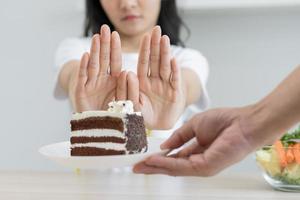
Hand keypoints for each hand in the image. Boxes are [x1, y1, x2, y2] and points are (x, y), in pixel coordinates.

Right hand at [69, 25, 121, 111]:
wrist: (98, 128)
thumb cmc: (113, 115)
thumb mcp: (124, 102)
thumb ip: (126, 89)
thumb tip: (127, 72)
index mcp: (114, 81)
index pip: (115, 61)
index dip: (114, 48)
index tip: (116, 35)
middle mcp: (102, 80)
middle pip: (103, 59)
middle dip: (104, 44)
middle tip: (105, 28)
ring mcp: (91, 84)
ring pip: (93, 65)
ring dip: (94, 51)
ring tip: (96, 38)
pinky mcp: (81, 92)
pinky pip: (83, 78)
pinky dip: (84, 67)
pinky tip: (85, 55)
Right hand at [134, 106, 265, 175]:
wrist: (243, 122)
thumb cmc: (225, 121)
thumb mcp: (194, 126)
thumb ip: (179, 137)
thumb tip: (165, 146)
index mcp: (197, 151)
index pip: (174, 158)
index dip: (159, 158)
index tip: (144, 158)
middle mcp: (198, 161)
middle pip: (171, 166)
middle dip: (153, 167)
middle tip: (137, 167)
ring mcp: (202, 166)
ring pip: (174, 169)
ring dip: (156, 166)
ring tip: (141, 165)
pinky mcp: (206, 167)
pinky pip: (181, 166)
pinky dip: (166, 163)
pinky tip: (154, 160)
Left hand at [136, 26, 185, 128]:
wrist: (160, 124)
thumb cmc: (144, 115)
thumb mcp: (133, 105)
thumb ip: (129, 91)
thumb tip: (127, 72)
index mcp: (142, 82)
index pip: (143, 63)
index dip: (144, 50)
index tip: (145, 36)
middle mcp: (154, 81)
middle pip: (155, 61)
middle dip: (156, 45)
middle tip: (156, 29)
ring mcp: (165, 86)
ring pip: (165, 67)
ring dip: (165, 53)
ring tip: (164, 39)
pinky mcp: (175, 93)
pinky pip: (174, 80)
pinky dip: (174, 71)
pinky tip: (173, 60)